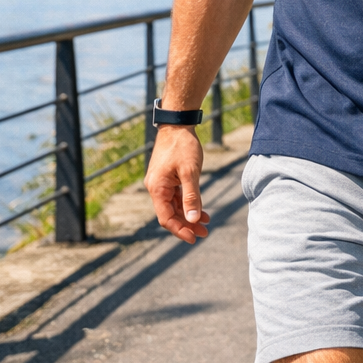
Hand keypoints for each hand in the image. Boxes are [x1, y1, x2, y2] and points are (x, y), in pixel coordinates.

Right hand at [143, 124, 209, 243]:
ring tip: (206, 223)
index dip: (180, 230)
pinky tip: (202, 209)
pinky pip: (176, 196)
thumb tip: (193, 218)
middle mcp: (156, 187)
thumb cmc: (183, 146)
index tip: (194, 238)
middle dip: (187, 224)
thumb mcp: (190, 172)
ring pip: (174, 206)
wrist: (177, 125)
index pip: (166, 217)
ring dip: (189, 215)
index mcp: (157, 188)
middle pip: (170, 214)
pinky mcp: (167, 178)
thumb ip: (192, 196)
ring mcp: (161, 182)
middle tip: (205, 233)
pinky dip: (188, 203)